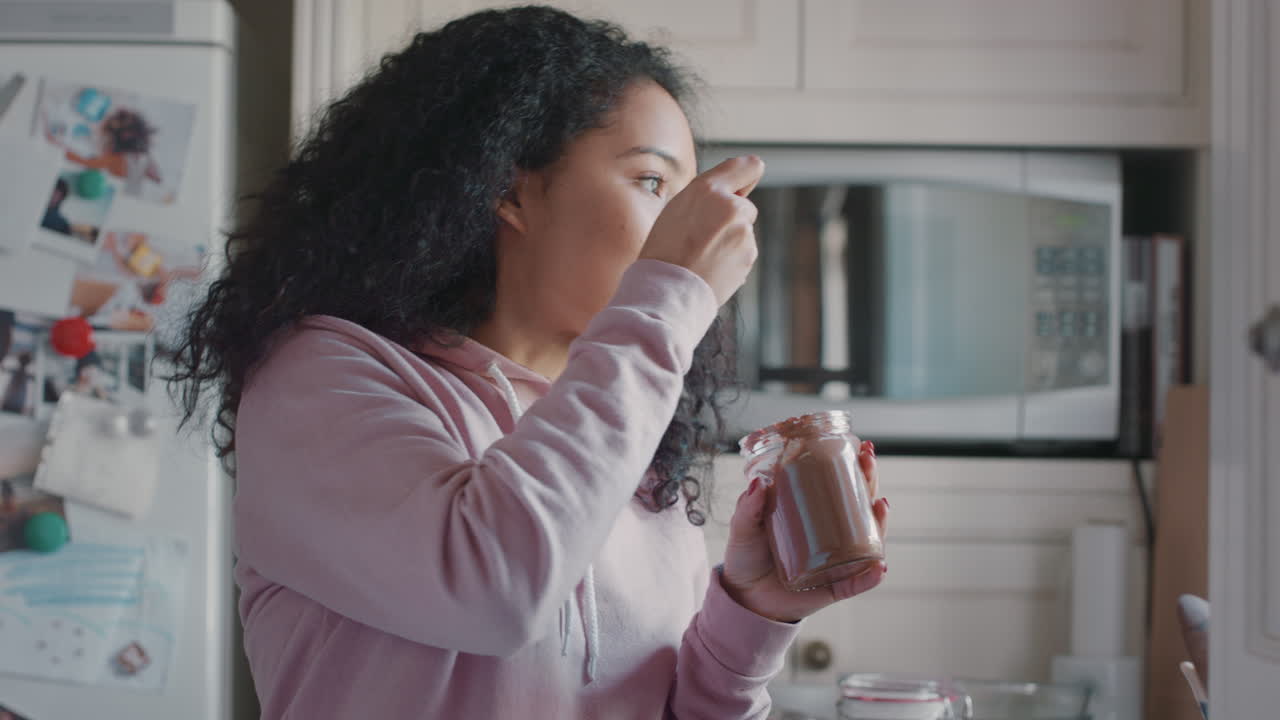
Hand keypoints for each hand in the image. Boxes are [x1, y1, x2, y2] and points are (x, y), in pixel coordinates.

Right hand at [637, 155, 763, 304]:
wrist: (668, 289)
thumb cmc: (665, 251)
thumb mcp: (676, 209)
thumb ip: (707, 197)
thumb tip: (734, 196)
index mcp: (707, 189)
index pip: (747, 167)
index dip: (747, 175)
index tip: (743, 185)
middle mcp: (730, 205)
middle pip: (744, 206)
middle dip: (731, 218)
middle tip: (702, 236)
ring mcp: (743, 231)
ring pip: (743, 231)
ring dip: (729, 241)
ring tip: (702, 255)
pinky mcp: (749, 254)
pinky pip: (744, 252)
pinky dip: (732, 259)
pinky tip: (710, 266)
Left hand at [721, 440, 888, 622]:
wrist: (743, 597)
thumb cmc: (746, 556)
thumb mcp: (743, 527)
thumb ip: (748, 507)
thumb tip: (759, 482)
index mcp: (813, 515)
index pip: (838, 485)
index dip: (853, 466)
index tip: (859, 446)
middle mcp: (831, 535)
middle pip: (860, 505)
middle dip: (870, 481)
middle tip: (868, 460)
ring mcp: (836, 560)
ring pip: (868, 540)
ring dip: (881, 523)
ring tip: (880, 505)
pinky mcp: (834, 588)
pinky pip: (857, 583)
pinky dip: (871, 577)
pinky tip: (880, 566)